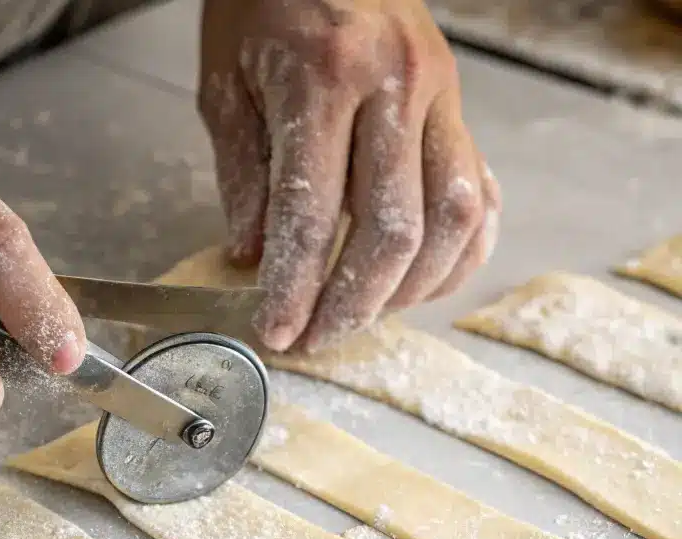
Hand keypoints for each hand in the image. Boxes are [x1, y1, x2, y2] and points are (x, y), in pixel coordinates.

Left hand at [199, 0, 500, 350]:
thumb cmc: (262, 3)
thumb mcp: (226, 86)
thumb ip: (244, 178)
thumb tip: (255, 259)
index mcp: (324, 79)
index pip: (312, 216)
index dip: (295, 289)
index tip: (278, 333)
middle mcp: (396, 87)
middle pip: (392, 232)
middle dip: (352, 305)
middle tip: (317, 338)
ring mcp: (440, 96)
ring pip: (451, 222)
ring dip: (408, 290)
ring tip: (363, 315)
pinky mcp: (460, 105)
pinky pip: (480, 195)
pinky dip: (457, 252)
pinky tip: (420, 279)